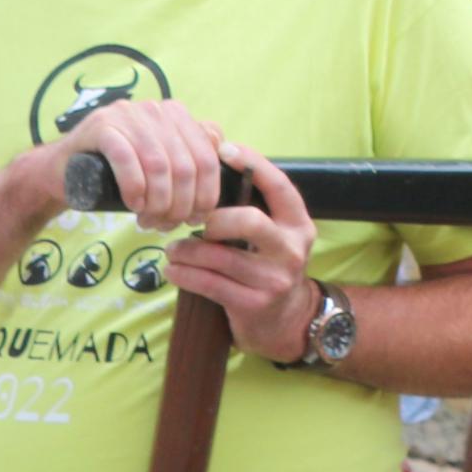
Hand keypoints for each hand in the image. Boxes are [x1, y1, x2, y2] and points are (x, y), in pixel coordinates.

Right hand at [55, 94, 227, 227]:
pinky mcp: (101, 126)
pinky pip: (127, 158)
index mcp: (178, 116)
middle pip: (185, 165)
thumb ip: (191, 160)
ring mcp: (128, 114)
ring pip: (159, 165)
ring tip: (149, 222)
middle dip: (180, 205)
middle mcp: (156, 110)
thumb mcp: (161, 165)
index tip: (195, 219)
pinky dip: (135, 188)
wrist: (63, 171)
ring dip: (158, 202)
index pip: (208, 157)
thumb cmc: (119, 174)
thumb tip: (227, 172)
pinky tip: (134, 206)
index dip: (207, 194)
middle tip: (167, 225)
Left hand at [167, 142, 325, 365]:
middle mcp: (291, 249)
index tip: (224, 150)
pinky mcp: (254, 304)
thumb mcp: (275, 235)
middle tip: (193, 222)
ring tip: (172, 249)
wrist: (286, 321)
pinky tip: (173, 270)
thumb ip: (253, 206)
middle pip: (250, 221)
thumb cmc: (269, 265)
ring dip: (188, 251)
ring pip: (221, 257)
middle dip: (214, 218)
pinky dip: (185, 275)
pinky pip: (210, 284)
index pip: (280, 186)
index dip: (254, 163)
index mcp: (299, 224)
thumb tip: (215, 160)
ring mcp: (274, 279)